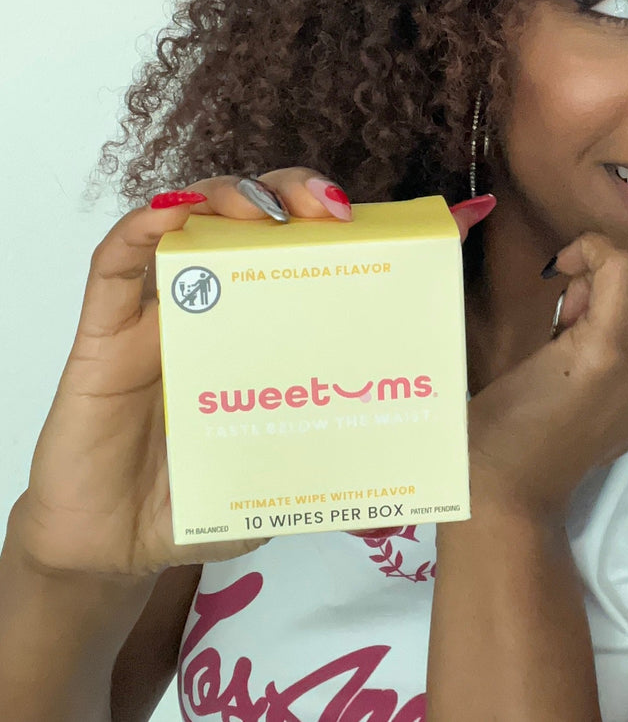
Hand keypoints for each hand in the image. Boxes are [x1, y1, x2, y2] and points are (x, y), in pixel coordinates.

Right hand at [12, 171, 494, 579]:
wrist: (118, 549)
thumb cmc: (206, 499)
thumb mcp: (290, 467)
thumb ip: (335, 448)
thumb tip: (412, 454)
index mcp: (265, 325)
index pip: (301, 246)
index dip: (333, 219)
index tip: (370, 221)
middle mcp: (216, 305)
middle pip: (252, 216)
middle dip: (291, 192)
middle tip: (326, 208)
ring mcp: (158, 313)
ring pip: (189, 220)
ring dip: (228, 196)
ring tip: (265, 209)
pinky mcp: (102, 335)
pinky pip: (113, 265)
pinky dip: (140, 229)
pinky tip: (171, 214)